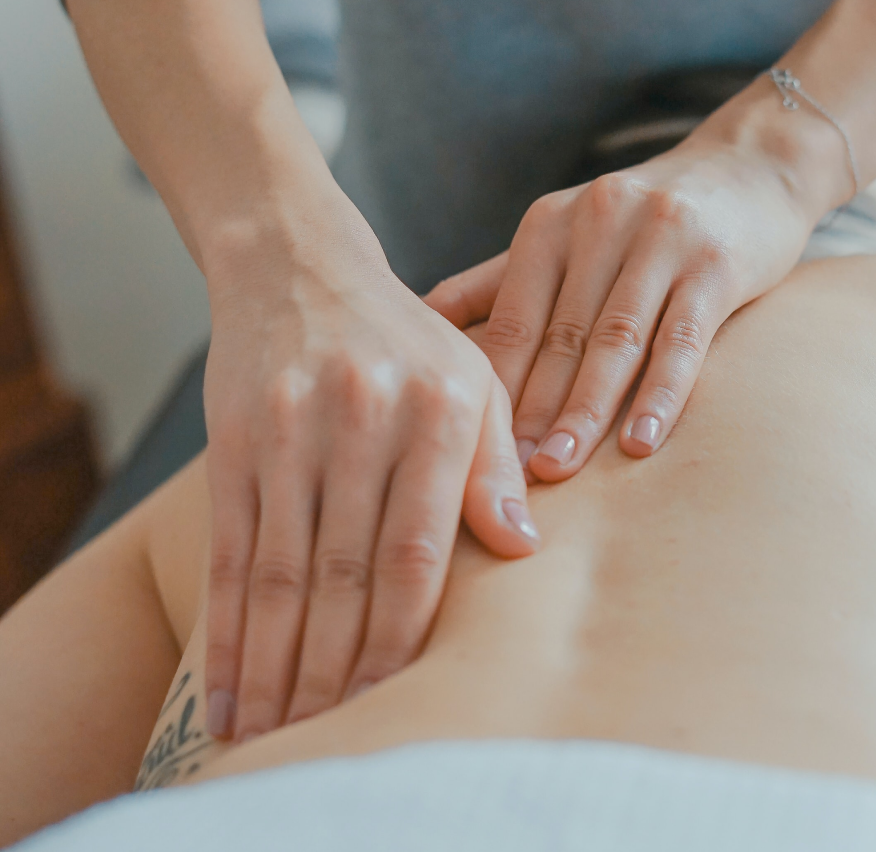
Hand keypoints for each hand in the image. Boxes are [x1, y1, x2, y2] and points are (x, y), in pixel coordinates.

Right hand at [201, 195, 538, 741]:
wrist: (300, 266)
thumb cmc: (406, 341)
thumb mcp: (474, 382)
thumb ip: (496, 467)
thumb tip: (522, 552)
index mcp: (438, 412)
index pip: (418, 551)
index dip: (402, 636)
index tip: (395, 700)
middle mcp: (363, 419)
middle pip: (345, 573)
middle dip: (335, 668)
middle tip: (326, 737)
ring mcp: (290, 429)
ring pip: (281, 572)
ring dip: (275, 662)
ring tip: (271, 731)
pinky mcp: (235, 438)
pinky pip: (230, 549)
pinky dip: (226, 626)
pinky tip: (226, 683)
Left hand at [426, 125, 824, 481]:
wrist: (750, 166)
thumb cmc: (643, 219)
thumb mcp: (565, 233)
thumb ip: (498, 279)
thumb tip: (420, 318)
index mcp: (550, 224)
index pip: (512, 319)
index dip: (492, 387)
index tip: (471, 449)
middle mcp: (599, 223)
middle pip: (559, 336)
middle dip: (531, 410)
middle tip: (508, 476)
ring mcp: (660, 240)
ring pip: (615, 341)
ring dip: (585, 410)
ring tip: (560, 468)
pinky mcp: (716, 263)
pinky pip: (683, 339)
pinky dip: (660, 394)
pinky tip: (640, 443)